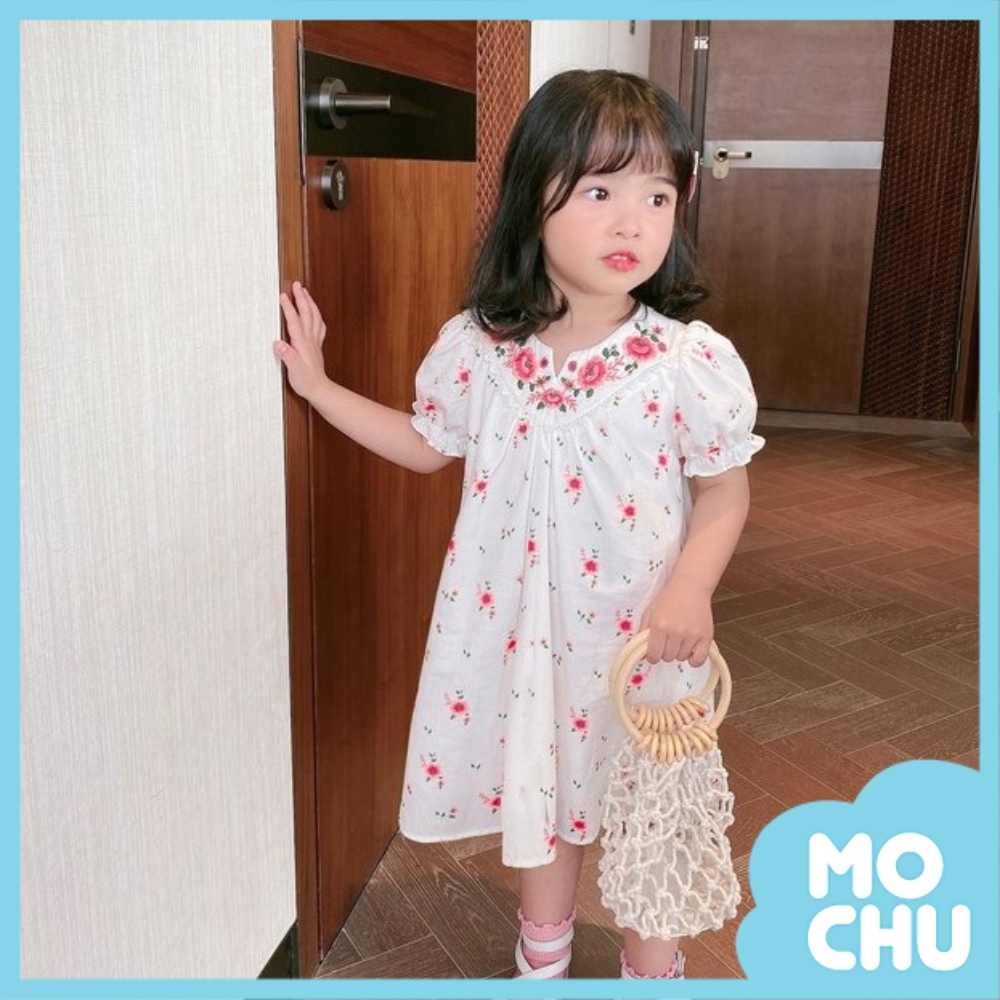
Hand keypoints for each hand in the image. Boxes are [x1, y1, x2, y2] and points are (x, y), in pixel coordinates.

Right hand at [274, 281, 329, 400]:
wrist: (320, 390)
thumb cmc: (306, 382)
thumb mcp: (294, 371)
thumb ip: (287, 357)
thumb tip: (279, 344)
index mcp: (302, 343)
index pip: (294, 321)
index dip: (288, 307)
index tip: (283, 294)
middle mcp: (310, 340)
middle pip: (307, 314)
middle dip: (302, 298)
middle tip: (297, 284)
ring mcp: (315, 342)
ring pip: (314, 317)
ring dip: (310, 303)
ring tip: (305, 292)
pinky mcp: (316, 346)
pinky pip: (319, 326)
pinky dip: (316, 316)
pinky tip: (314, 314)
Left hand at [639, 580, 713, 665]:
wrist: (691, 586)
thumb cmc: (669, 599)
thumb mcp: (650, 612)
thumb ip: (643, 633)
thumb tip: (641, 656)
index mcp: (660, 626)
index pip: (653, 655)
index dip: (652, 656)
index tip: (654, 652)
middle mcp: (676, 631)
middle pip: (667, 658)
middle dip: (665, 652)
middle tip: (668, 640)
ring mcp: (692, 634)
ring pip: (681, 658)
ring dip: (679, 652)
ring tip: (680, 638)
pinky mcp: (706, 636)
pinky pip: (699, 660)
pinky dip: (694, 659)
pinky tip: (690, 650)